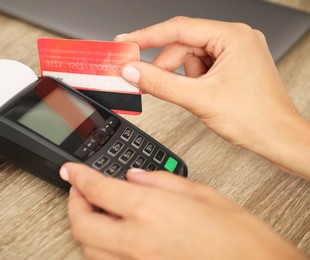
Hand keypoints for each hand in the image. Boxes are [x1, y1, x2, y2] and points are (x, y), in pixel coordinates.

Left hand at [60, 163, 304, 259]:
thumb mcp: (202, 193)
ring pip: (90, 249)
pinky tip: (114, 235)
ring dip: (85, 227)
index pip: (97, 189)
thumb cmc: (241, 238)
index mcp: (151, 210)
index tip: (70, 171)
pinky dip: (103, 247)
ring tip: (95, 211)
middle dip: (73, 204)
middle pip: (82, 225)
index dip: (77, 177)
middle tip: (78, 190)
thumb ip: (162, 181)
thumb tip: (135, 176)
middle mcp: (138, 240)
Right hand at [115, 17, 309, 178]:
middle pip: (183, 44)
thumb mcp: (199, 99)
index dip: (146, 36)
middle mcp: (235, 39)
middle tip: (141, 78)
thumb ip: (160, 83)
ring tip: (186, 95)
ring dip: (179, 75)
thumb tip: (134, 71)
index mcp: (232, 37)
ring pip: (190, 57)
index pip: (179, 29)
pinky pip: (200, 66)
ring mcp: (234, 52)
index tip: (126, 42)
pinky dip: (190, 80)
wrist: (277, 137)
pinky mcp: (232, 65)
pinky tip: (195, 94)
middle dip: (163, 64)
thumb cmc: (255, 117)